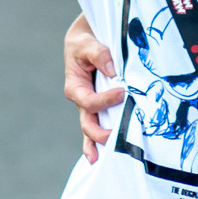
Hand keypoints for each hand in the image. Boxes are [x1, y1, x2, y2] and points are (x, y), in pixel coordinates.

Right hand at [62, 13, 125, 164]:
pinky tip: (101, 157)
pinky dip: (98, 141)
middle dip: (100, 133)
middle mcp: (81, 100)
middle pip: (88, 122)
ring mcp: (90, 106)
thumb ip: (98, 54)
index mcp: (75, 86)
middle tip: (115, 137)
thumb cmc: (85, 40)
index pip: (90, 101)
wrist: (86, 38)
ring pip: (92, 129)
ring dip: (98, 143)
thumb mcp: (87, 43)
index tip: (122, 92)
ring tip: (102, 160)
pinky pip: (98, 125)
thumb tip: (112, 70)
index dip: (105, 100)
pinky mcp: (99, 107)